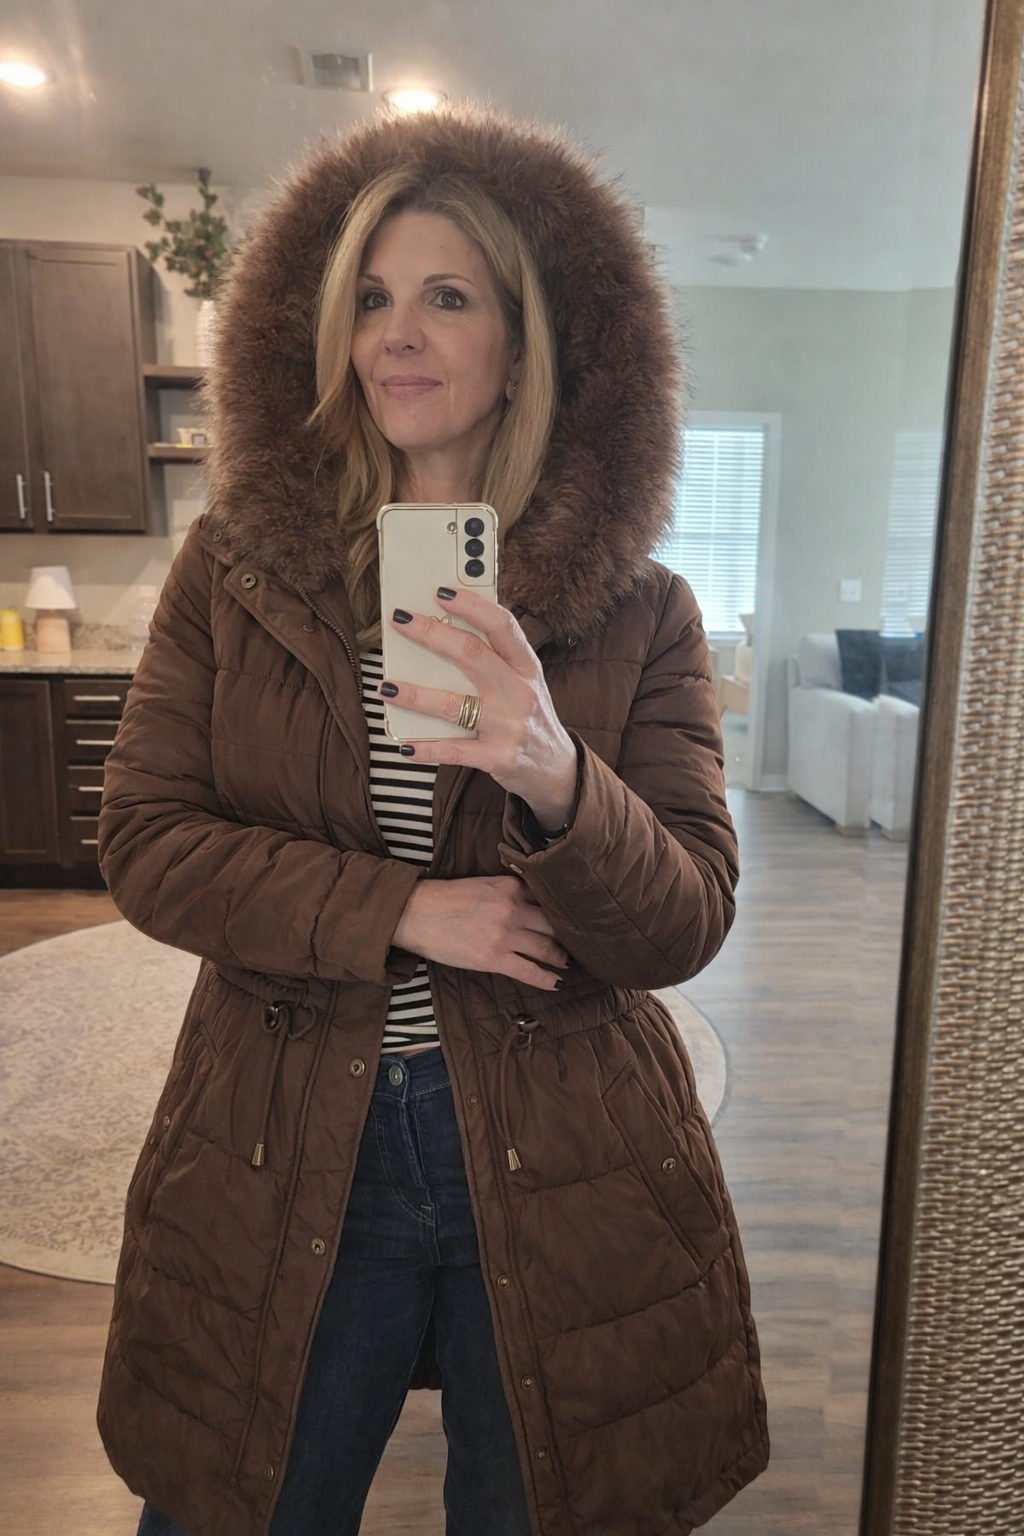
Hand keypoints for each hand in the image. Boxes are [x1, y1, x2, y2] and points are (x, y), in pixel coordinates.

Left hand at [382, 587, 578, 825]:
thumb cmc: (530, 715)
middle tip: (401, 620)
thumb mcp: (525, 680)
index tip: (441, 592)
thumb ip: (496, 658)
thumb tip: (445, 629)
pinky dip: (427, 748)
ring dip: (415, 695)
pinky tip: (405, 746)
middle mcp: (518, 692)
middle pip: (471, 655)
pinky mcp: (497, 757)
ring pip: (453, 704)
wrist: (555, 766)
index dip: (472, 606)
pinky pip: (454, 751)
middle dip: (432, 634)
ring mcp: (508, 726)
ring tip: (386, 687)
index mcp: (526, 666)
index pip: (502, 626)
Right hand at [393, 876, 570, 990]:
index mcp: (510, 887)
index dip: (560, 911)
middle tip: (577, 943)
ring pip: (545, 948)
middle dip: (566, 935)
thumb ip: (509, 889)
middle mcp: (513, 908)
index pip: (546, 899)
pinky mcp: (494, 958)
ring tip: (567, 962)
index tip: (571, 919)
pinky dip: (547, 979)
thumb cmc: (445, 898)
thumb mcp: (483, 882)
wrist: (417, 913)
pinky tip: (557, 983)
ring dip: (560, 957)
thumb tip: (530, 899)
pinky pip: (529, 971)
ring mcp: (505, 935)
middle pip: (552, 924)